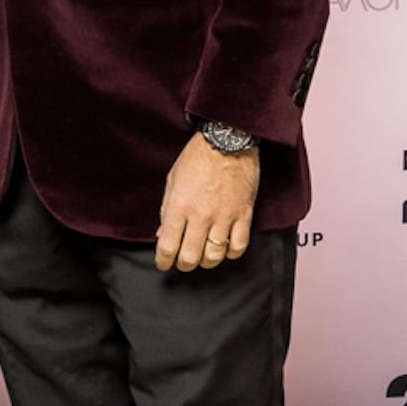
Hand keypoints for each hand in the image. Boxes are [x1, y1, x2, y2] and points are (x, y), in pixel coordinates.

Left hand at [155, 134, 259, 273]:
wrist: (227, 140)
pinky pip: (239, 246)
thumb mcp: (173, 181)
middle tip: (182, 262)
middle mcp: (201, 215)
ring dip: (206, 262)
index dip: (163, 261)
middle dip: (183, 265)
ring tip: (203, 257)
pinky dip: (230, 253)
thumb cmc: (198, 157)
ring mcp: (224, 217)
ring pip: (214, 256)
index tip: (163, 263)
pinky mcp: (243, 215)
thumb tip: (162, 233)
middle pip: (190, 257)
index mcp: (179, 206)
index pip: (168, 246)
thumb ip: (166, 210)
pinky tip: (225, 249)